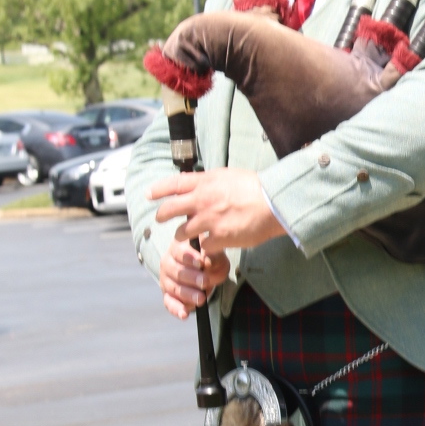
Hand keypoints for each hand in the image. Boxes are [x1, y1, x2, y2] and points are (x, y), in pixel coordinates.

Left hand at [150, 169, 283, 257]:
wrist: (275, 203)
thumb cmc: (258, 188)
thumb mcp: (229, 176)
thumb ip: (212, 181)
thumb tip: (201, 183)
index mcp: (205, 182)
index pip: (174, 184)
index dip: (159, 189)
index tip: (149, 194)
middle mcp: (202, 200)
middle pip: (170, 209)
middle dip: (162, 215)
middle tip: (159, 219)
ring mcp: (209, 220)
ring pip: (182, 232)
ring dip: (183, 236)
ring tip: (188, 238)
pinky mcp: (219, 237)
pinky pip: (203, 247)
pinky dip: (206, 249)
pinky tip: (211, 249)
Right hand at [159, 238, 229, 319]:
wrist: (207, 269)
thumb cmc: (211, 257)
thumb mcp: (216, 253)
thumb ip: (212, 255)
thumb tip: (207, 262)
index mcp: (178, 247)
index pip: (180, 252)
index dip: (189, 258)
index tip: (200, 263)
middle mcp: (168, 262)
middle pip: (176, 271)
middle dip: (191, 277)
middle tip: (205, 281)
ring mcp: (166, 280)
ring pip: (174, 288)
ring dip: (188, 294)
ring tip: (201, 298)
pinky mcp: (168, 295)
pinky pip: (169, 303)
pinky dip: (176, 310)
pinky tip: (185, 314)